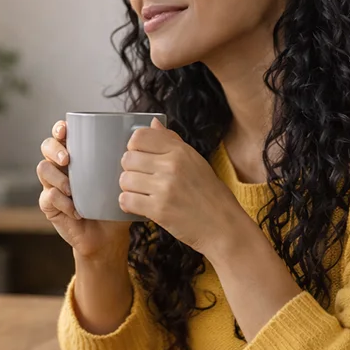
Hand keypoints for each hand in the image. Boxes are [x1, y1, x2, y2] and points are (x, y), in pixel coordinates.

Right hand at [37, 120, 130, 257]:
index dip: (59, 128)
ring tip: (71, 189)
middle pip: (46, 146)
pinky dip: (61, 202)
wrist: (109, 236)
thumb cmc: (117, 202)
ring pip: (43, 169)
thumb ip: (138, 150)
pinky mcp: (50, 206)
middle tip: (67, 159)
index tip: (67, 130)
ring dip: (57, 177)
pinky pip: (47, 197)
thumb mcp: (128, 176)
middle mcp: (62, 167)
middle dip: (54, 149)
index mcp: (78, 155)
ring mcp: (53, 185)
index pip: (62, 133)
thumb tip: (155, 122)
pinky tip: (76, 210)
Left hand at [119, 118, 241, 254]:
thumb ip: (172, 141)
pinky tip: (140, 205)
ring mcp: (165, 187)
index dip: (134, 147)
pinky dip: (128, 204)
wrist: (224, 227)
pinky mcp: (159, 209)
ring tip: (143, 194)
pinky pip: (126, 200)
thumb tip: (153, 122)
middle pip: (128, 158)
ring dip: (129, 188)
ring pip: (125, 179)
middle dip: (131, 169)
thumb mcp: (196, 161)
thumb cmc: (210, 195)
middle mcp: (172, 165)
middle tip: (142, 179)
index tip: (141, 158)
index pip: (139, 136)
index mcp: (181, 151)